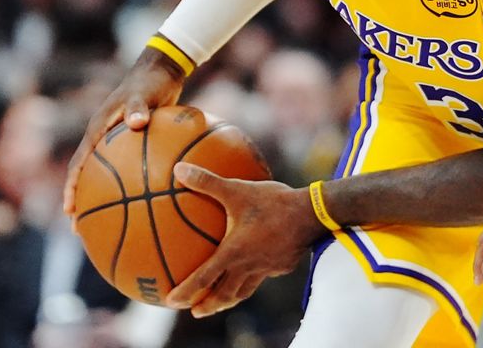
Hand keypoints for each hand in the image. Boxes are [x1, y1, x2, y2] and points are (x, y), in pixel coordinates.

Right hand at [63, 49, 185, 214]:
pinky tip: (146, 201)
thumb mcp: (144, 93)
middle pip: (86, 177)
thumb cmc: (150, 82)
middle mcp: (102, 138)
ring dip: (103, 199)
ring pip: (105, 176)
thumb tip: (137, 123)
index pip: (79, 164)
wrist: (161, 72)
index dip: (72, 188)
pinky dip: (132, 184)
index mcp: (98, 130)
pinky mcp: (132, 142)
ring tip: (107, 224)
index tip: (69, 210)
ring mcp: (115, 141)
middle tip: (79, 229)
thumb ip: (139, 107)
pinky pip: (128, 168)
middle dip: (81, 203)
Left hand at [165, 163, 318, 317]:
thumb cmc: (273, 202)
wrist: (312, 213)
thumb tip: (179, 169)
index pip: (203, 279)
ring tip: (221, 302)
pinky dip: (253, 280)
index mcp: (233, 252)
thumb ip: (207, 182)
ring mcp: (267, 268)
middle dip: (207, 306)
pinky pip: (264, 276)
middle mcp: (248, 266)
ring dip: (229, 299)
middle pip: (224, 295)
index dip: (185, 293)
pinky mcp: (283, 265)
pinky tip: (256, 270)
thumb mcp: (237, 189)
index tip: (170, 303)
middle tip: (195, 311)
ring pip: (244, 290)